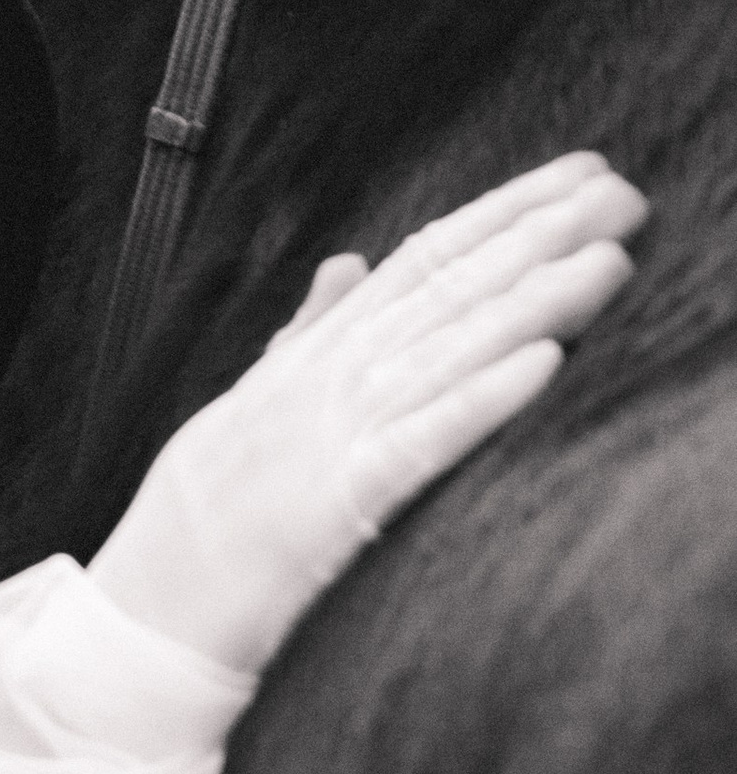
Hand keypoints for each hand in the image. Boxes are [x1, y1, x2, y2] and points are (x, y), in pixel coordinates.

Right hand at [90, 150, 648, 675]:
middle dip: (539, 237)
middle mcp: (327, 380)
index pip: (423, 261)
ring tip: (608, 262)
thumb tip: (347, 262)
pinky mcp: (339, 504)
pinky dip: (480, 401)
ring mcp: (331, 436)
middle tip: (623, 194)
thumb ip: (306, 332)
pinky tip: (541, 364)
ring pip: (448, 352)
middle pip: (447, 291)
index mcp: (314, 354)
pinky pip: (422, 444)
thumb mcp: (253, 401)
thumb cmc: (205, 513)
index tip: (580, 172)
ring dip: (535, 304)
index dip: (503, 212)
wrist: (150, 602)